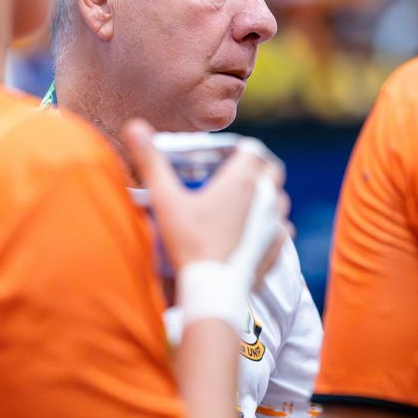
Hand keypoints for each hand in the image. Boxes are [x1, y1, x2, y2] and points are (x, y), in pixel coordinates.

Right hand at [123, 120, 288, 281]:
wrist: (213, 292)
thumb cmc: (189, 243)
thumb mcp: (165, 200)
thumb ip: (151, 161)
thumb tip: (135, 125)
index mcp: (243, 180)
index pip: (254, 149)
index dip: (240, 148)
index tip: (223, 155)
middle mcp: (266, 197)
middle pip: (271, 170)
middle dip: (257, 167)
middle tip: (234, 175)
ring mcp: (274, 224)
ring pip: (279, 198)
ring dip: (266, 195)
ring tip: (244, 202)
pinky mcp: (276, 249)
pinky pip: (282, 228)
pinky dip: (271, 225)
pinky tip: (255, 231)